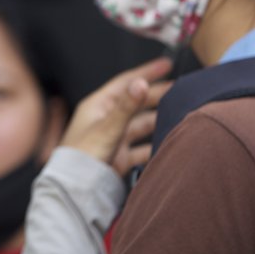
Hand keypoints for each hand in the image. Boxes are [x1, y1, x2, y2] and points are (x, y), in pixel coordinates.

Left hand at [60, 57, 172, 176]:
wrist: (73, 188)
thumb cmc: (82, 156)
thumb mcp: (107, 128)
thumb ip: (126, 107)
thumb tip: (141, 83)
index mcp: (98, 105)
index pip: (126, 82)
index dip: (146, 72)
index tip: (166, 64)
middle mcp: (106, 119)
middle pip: (136, 102)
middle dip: (158, 95)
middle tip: (181, 90)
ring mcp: (113, 138)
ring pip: (141, 125)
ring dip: (158, 120)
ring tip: (180, 114)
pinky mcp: (119, 157)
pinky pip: (141, 148)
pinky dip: (154, 145)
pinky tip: (168, 143)